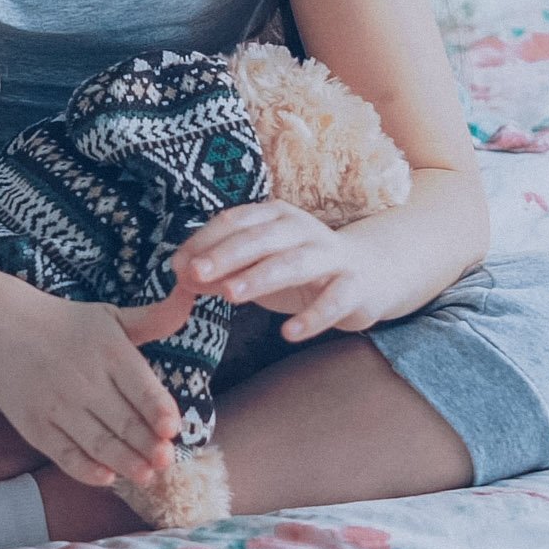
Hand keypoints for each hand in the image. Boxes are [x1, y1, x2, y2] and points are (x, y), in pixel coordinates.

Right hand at [0, 288, 179, 490]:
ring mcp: (57, 404)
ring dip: (124, 462)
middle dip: (147, 445)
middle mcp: (84, 378)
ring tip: (145, 476)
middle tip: (166, 462)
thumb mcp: (111, 316)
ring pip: (98, 442)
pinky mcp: (35, 424)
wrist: (1, 325)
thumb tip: (192, 296)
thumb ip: (155, 318)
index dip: (158, 410)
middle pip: (123, 420)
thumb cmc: (67, 324)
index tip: (172, 428)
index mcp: (108, 351)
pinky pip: (64, 453)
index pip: (140, 387)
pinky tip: (105, 477)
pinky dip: (85, 469)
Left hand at [175, 201, 390, 340]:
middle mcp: (302, 229)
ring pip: (294, 263)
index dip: (206, 241)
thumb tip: (181, 275)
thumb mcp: (257, 266)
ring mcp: (330, 256)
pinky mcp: (354, 286)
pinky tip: (289, 333)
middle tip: (196, 273)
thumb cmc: (299, 268)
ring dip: (260, 277)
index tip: (179, 264)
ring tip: (230, 294)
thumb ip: (221, 269)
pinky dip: (312, 317)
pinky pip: (333, 300)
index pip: (236, 221)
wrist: (368, 274)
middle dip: (227, 255)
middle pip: (262, 238)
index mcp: (275, 215)